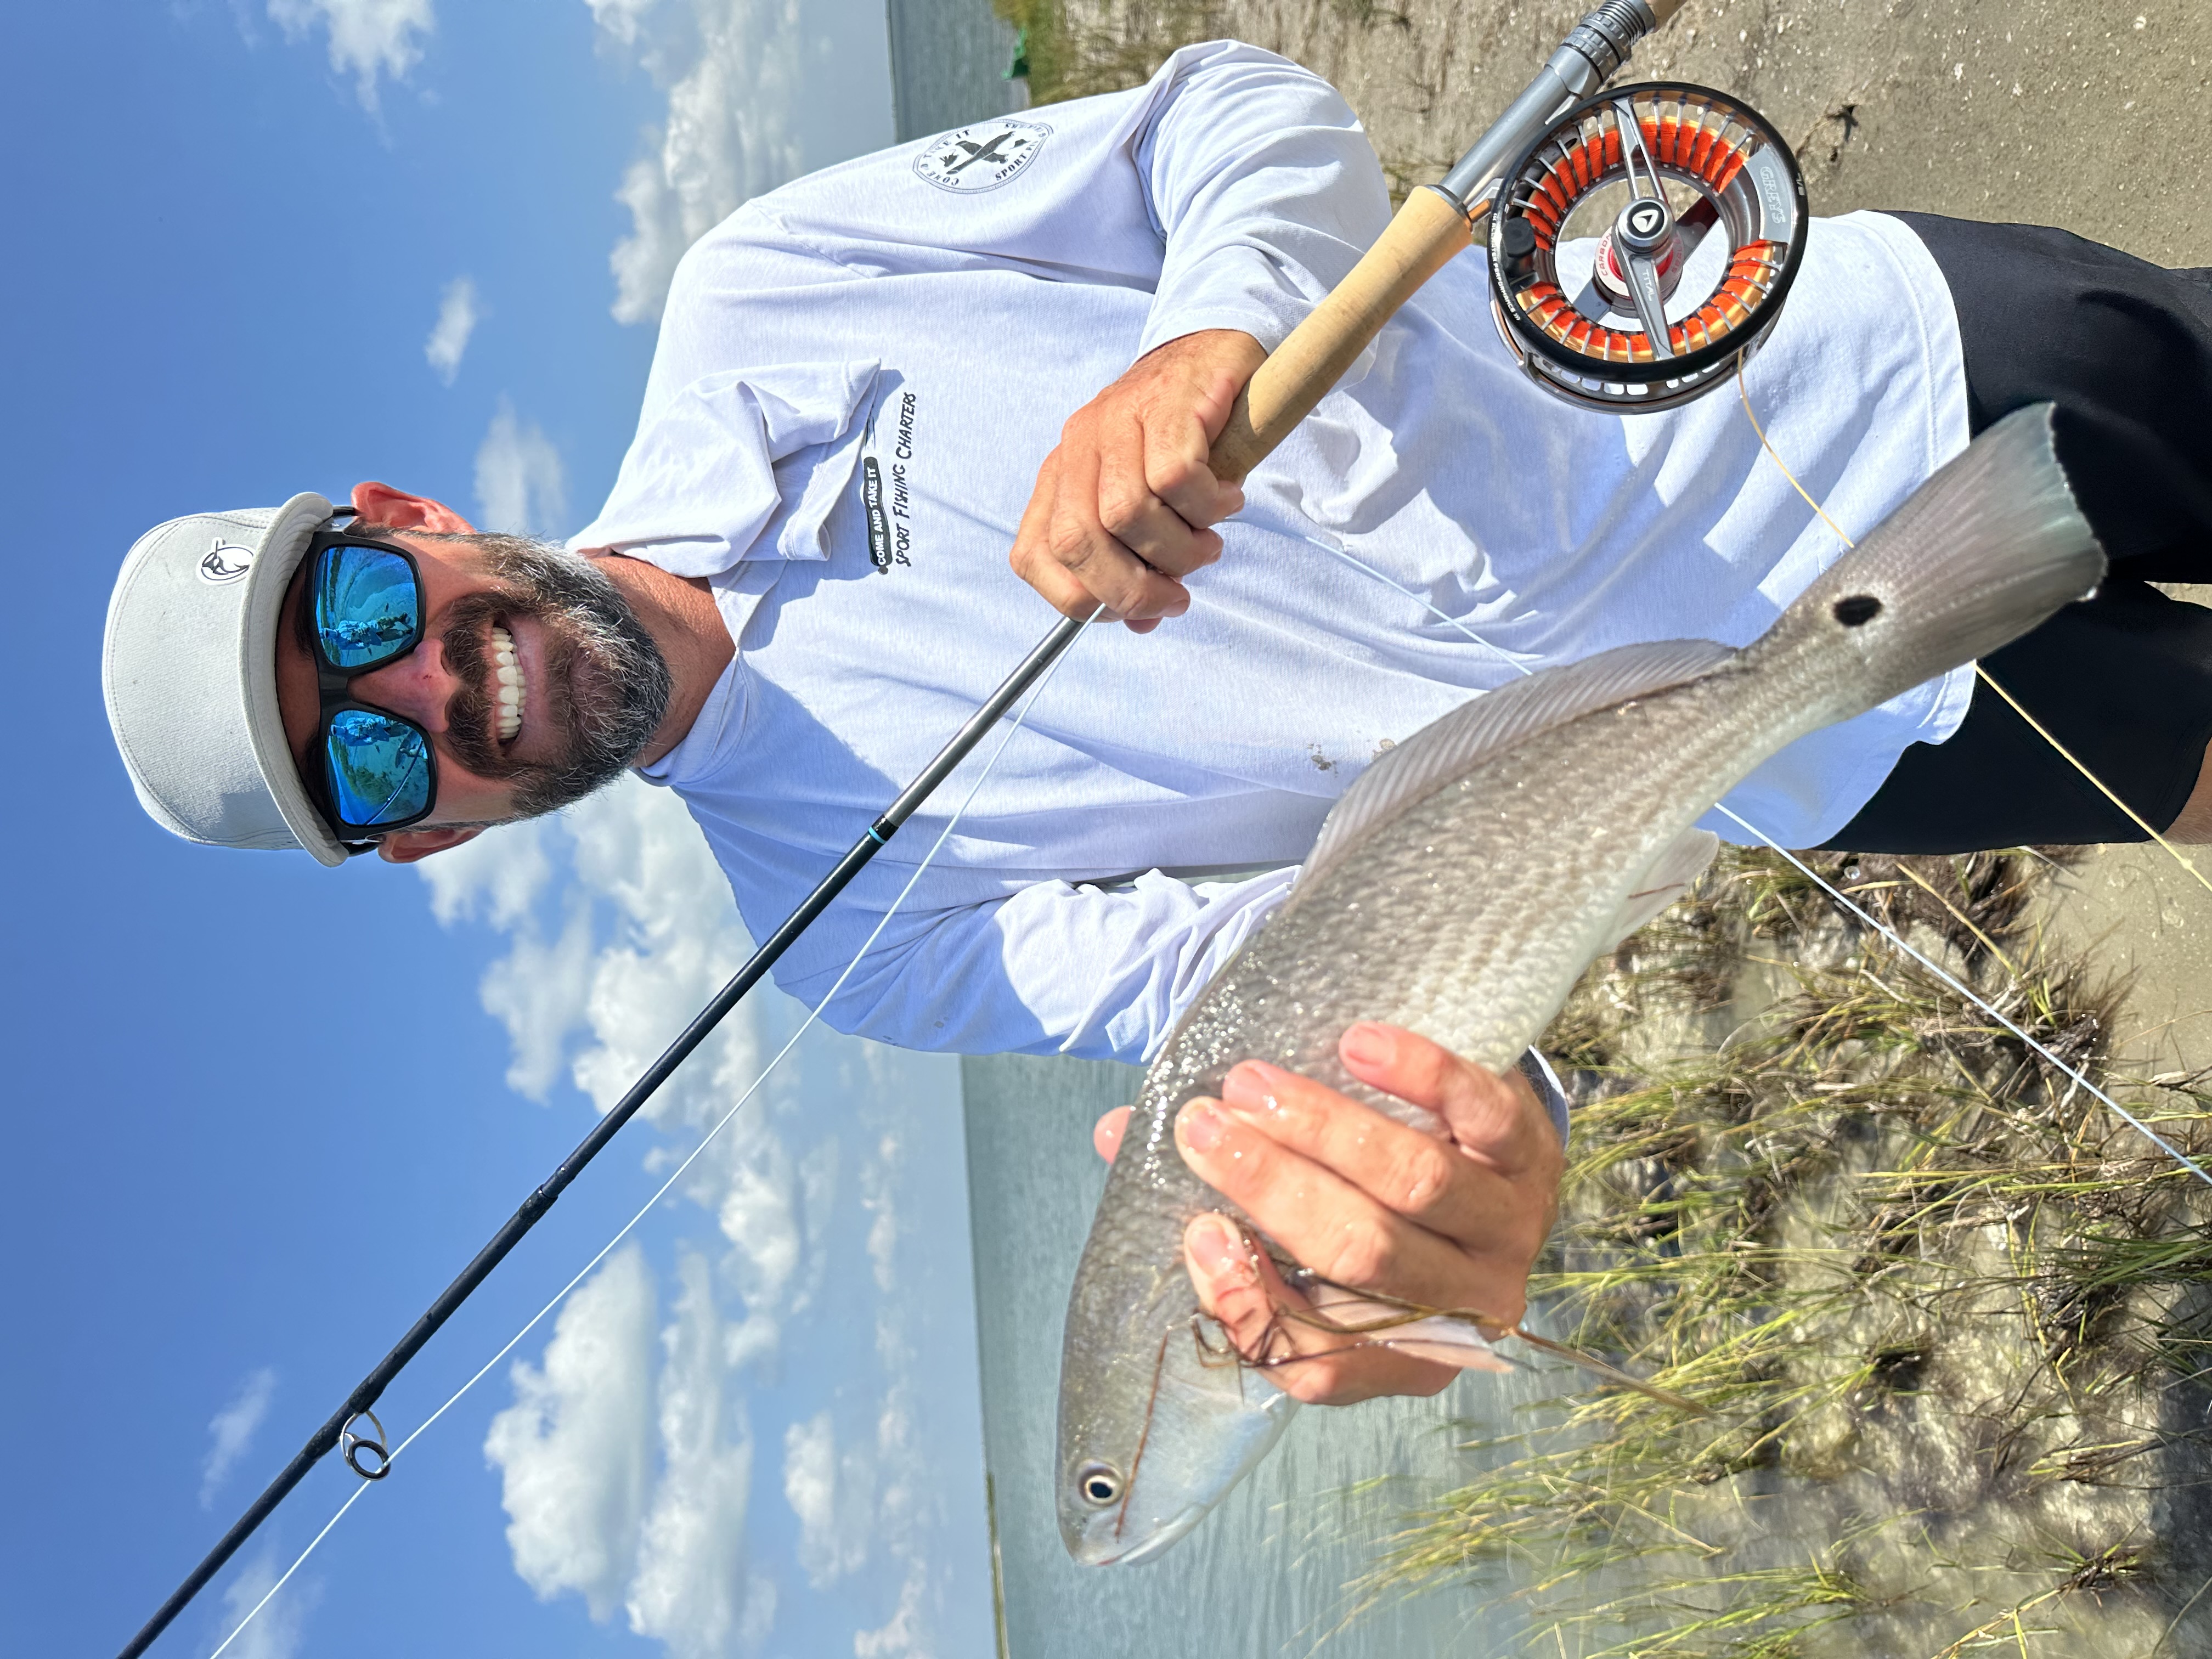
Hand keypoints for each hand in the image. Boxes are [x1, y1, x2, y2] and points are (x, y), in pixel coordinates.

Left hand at [1010, 329, 1263, 631]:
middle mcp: (1078, 447)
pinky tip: (1224, 499)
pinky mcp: (1167, 403)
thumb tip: (1143, 622)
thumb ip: (1137, 562)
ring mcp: (1118, 421)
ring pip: (1127, 513)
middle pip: (1078, 542)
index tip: (1133, 611)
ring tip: (1208, 543)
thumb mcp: (1148, 503)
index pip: (1033, 556)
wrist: (1213, 353)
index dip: (1079, 600)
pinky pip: (1175, 477)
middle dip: (1131, 590)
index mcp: (1061, 478)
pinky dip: (1204, 505)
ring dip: (1178, 549)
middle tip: (1177, 596)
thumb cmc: (1179, 439)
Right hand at [1091, 1023, 1561, 1404]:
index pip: (1320, 1363)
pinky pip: (1480, 1114)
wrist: (1484, 1152)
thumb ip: (1213, 1202)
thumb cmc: (1373, 1200)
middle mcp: (1468, 1303)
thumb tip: (1115, 1137)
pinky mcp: (1536, 1149)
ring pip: (1413, 1185)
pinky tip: (1358, 1043)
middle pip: (1361, 1253)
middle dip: (1270, 1187)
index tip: (1197, 1232)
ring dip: (1323, 1130)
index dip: (1251, 1303)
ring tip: (1248, 1083)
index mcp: (1401, 1351)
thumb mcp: (1304, 1231)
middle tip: (1198, 1128)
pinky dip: (1419, 1077)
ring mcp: (1510, 1227)